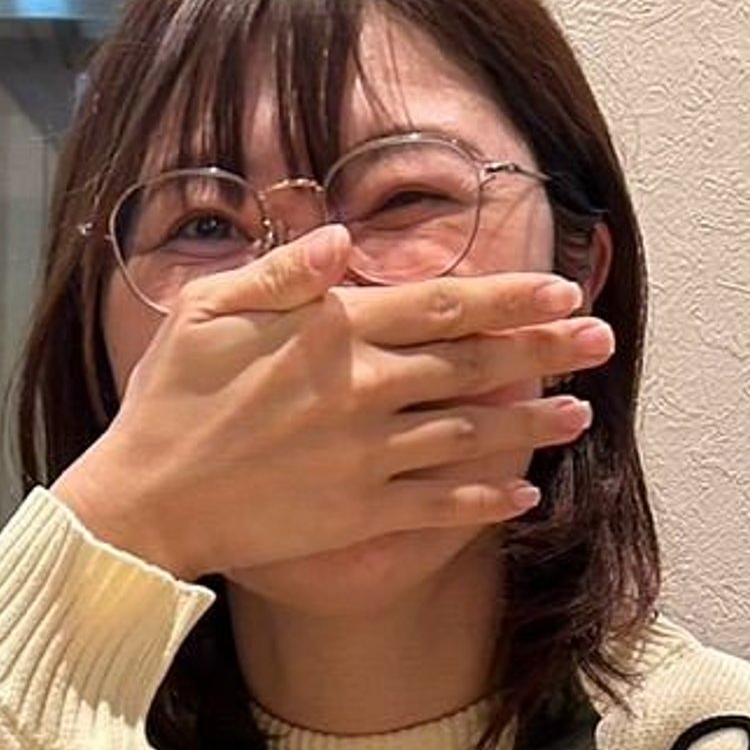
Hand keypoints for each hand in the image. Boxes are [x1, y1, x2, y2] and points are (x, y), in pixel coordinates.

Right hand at [51, 224, 613, 580]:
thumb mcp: (207, 310)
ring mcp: (367, 458)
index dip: (508, 297)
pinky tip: (523, 496)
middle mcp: (363, 391)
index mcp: (332, 333)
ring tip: (580, 414)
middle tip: (600, 341)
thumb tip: (343, 235)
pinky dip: (485, 501)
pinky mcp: (360, 514)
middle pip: (472, 364)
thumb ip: (281, 272)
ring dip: (530, 424)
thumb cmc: (169, 398)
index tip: (560, 291)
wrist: (149, 500)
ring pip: (470, 435)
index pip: (441, 305)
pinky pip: (438, 506)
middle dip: (543, 350)